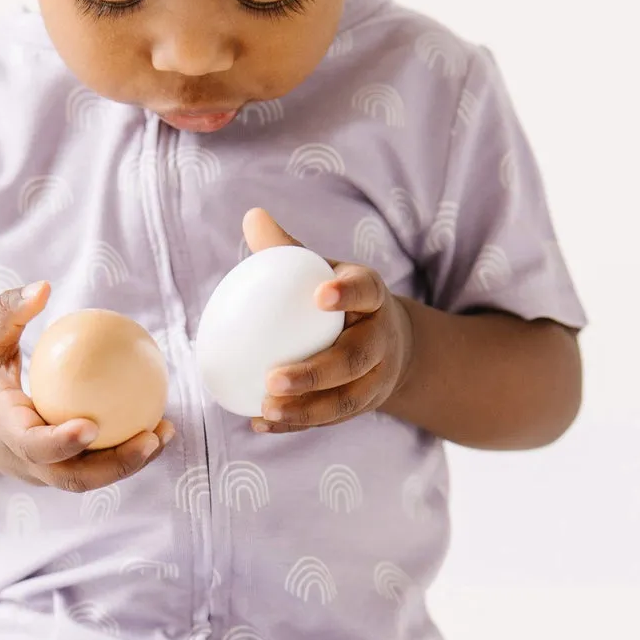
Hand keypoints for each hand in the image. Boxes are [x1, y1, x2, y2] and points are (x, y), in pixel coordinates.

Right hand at [0, 281, 175, 490]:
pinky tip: (157, 425)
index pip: (32, 444)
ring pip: (90, 478)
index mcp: (2, 430)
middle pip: (72, 477)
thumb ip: (6, 313)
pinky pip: (94, 466)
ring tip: (166, 432)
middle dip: (115, 465)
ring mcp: (42, 472)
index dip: (61, 442)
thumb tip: (43, 286)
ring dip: (131, 462)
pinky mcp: (57, 471)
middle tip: (151, 437)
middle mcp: (23, 460)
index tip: (91, 426)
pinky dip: (126, 451)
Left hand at [243, 208, 414, 432]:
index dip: (347, 293)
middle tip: (273, 378)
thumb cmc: (336, 300)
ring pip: (346, 399)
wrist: (387, 342)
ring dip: (306, 408)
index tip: (319, 295)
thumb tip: (251, 216)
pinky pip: (330, 419)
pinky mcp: (364, 405)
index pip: (366, 291)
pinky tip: (261, 422)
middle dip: (316, 372)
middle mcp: (381, 339)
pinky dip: (297, 423)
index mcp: (373, 298)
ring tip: (267, 407)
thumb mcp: (320, 271)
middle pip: (355, 358)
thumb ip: (287, 250)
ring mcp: (377, 378)